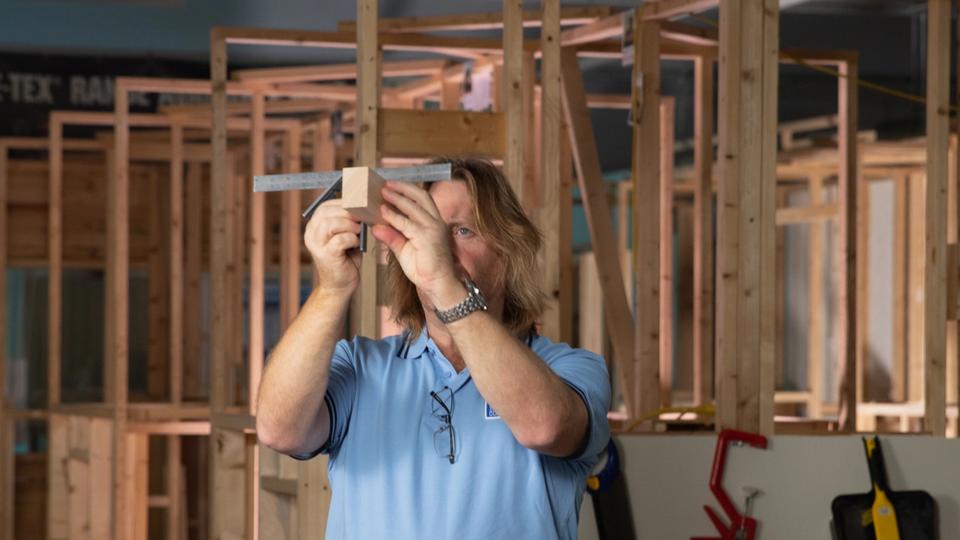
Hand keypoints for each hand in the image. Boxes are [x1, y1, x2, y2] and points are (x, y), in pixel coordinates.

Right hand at [304, 199, 361, 295]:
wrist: (339, 286)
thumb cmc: (345, 259)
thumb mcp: (345, 236)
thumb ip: (348, 222)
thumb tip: (361, 206)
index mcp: (314, 227)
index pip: (324, 206)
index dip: (342, 202)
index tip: (357, 205)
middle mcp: (311, 235)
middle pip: (326, 212)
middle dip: (347, 212)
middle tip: (361, 218)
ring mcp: (316, 246)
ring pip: (330, 224)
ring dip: (349, 225)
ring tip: (358, 231)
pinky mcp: (325, 256)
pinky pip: (339, 240)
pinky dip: (351, 238)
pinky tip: (356, 243)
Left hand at [371, 181, 459, 302]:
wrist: (439, 285)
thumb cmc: (425, 269)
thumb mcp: (404, 250)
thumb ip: (392, 237)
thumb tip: (376, 226)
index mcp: (433, 223)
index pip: (421, 200)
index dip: (406, 191)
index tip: (389, 187)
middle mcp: (436, 223)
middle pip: (421, 196)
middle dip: (403, 187)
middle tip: (385, 184)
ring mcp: (434, 229)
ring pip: (415, 206)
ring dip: (398, 197)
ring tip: (383, 192)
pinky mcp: (429, 238)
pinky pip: (408, 224)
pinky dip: (394, 217)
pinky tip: (383, 213)